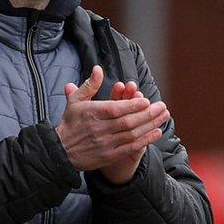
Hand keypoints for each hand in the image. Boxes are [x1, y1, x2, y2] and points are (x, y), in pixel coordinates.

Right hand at [55, 66, 169, 175]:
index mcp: (92, 113)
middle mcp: (100, 129)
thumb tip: (99, 68)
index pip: (116, 109)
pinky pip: (131, 147)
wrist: (60, 151)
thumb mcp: (76, 100)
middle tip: (162, 107)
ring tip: (164, 117)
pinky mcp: (109, 155)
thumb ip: (90, 85)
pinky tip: (157, 132)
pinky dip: (146, 140)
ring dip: (150, 126)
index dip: (133, 105)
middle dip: (148, 114)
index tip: (147, 100)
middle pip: (128, 122)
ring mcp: (105, 143)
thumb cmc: (70, 123)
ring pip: (132, 134)